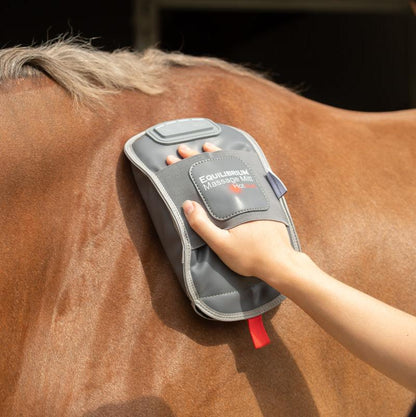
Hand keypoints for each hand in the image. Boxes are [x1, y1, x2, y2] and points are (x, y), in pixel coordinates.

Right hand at [166, 143, 304, 287]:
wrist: (281, 263)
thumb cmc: (251, 256)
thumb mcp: (222, 244)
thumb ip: (203, 225)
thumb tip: (188, 204)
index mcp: (235, 200)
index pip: (207, 176)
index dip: (189, 165)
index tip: (173, 157)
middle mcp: (247, 192)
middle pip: (220, 167)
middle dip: (200, 157)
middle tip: (183, 149)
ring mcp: (258, 195)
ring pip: (236, 168)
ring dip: (220, 158)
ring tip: (207, 150)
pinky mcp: (264, 201)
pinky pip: (248, 177)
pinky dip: (238, 168)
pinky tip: (233, 167)